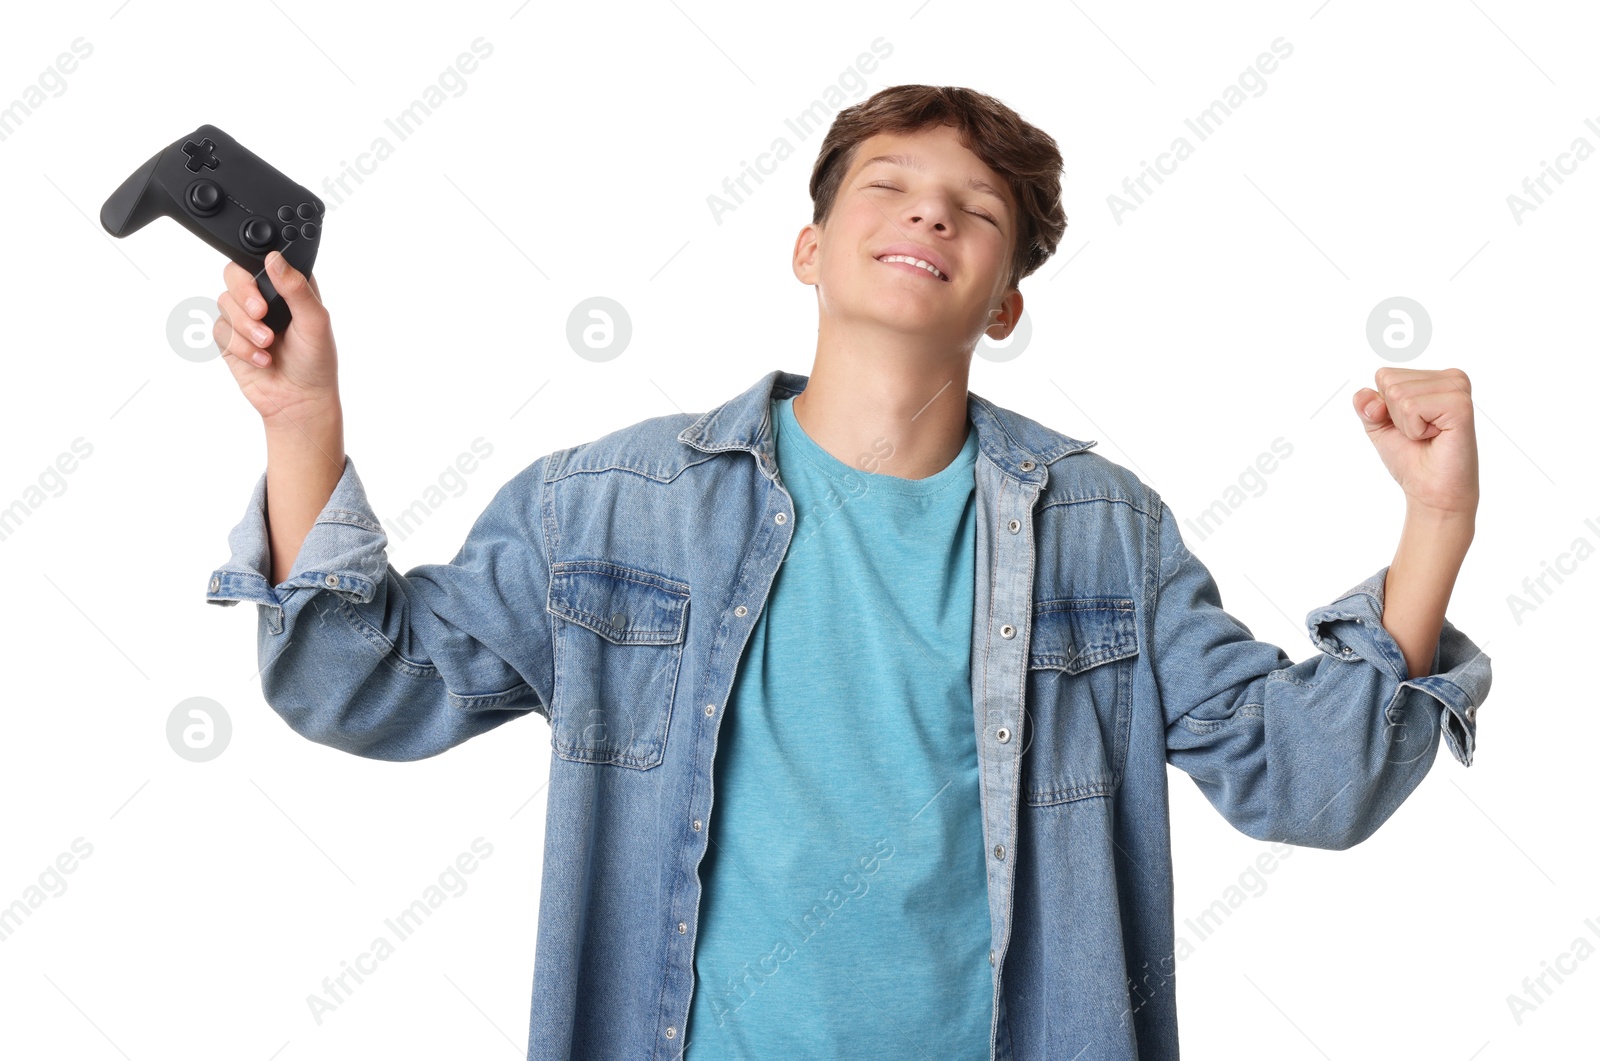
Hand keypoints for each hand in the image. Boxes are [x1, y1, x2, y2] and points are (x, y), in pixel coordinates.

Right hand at [214, 250, 339, 425]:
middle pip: (234, 274)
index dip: (258, 265)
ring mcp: (245, 318)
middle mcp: (264, 298)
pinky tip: (261, 360)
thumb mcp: (315, 321)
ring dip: (246, 326)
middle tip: (261, 313)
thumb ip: (296, 289)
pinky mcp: (230, 339)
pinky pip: (219, 329)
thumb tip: (275, 258)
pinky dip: (239, 345)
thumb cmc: (316, 362)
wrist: (300, 401)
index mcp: (288, 287)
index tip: (264, 279)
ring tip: (268, 344)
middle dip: (245, 294)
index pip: (264, 259)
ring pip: (224, 301)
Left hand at [1352, 367, 1478, 518]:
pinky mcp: (1460, 405)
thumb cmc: (1411, 458)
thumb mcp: (1378, 426)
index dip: (1384, 408)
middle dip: (1394, 416)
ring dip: (1406, 425)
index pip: (1384, 375)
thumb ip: (1365, 404)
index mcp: (1434, 378)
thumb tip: (1368, 397)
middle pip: (1389, 382)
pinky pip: (1411, 407)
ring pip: (1398, 394)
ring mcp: (1458, 389)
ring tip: (1429, 436)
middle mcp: (1450, 378)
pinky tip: (1436, 436)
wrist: (1431, 491)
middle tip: (1420, 434)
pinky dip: (1415, 429)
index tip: (1408, 426)